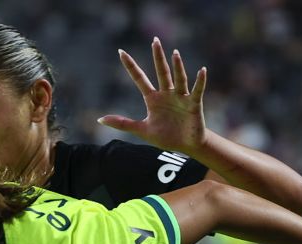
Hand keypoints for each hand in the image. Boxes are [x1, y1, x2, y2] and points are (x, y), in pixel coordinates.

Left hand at [98, 37, 207, 153]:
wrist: (186, 146)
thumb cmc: (166, 136)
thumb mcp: (141, 130)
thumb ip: (122, 123)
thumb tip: (99, 120)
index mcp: (152, 98)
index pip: (139, 78)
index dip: (130, 66)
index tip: (120, 52)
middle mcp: (166, 94)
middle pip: (161, 72)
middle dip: (158, 57)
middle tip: (155, 40)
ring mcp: (180, 97)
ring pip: (178, 78)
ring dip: (177, 66)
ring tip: (175, 53)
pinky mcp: (193, 104)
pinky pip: (196, 90)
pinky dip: (200, 81)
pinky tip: (202, 70)